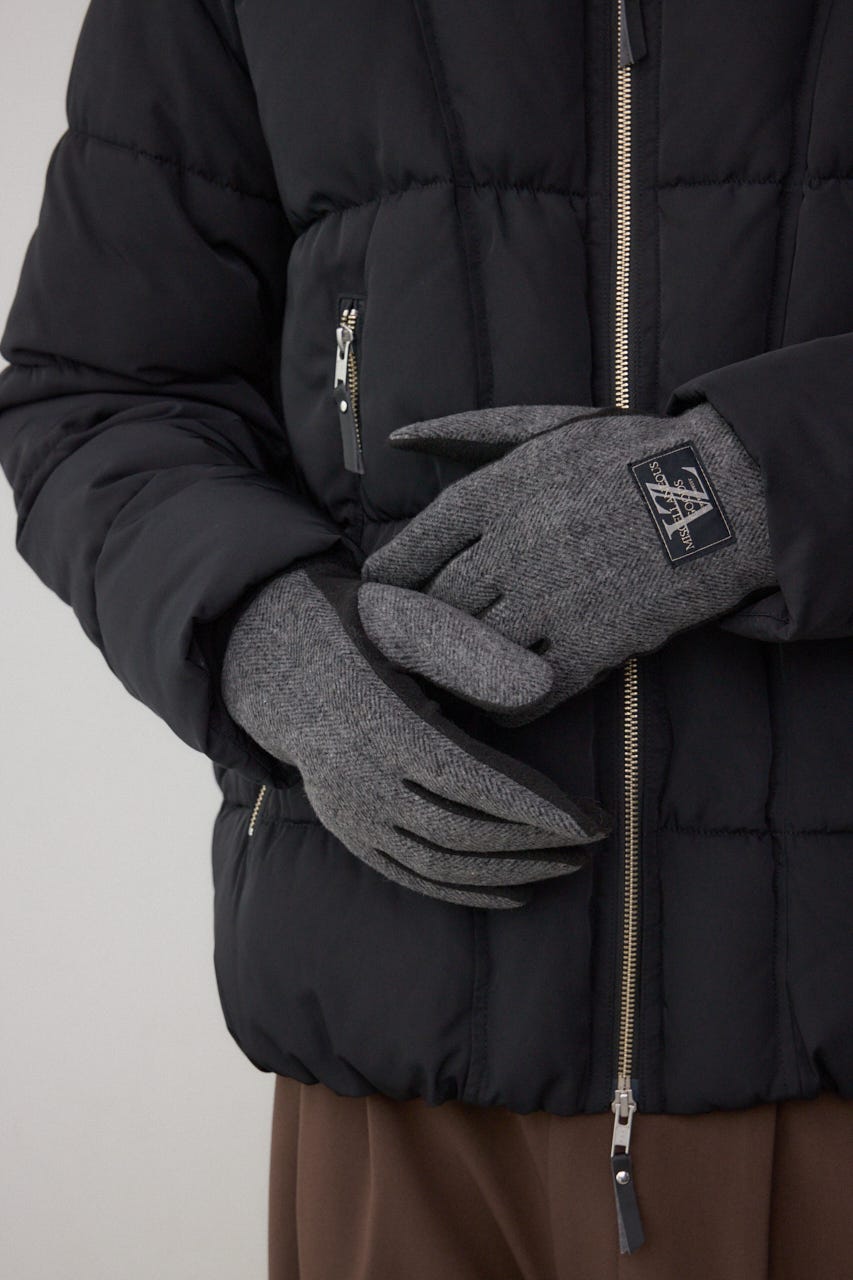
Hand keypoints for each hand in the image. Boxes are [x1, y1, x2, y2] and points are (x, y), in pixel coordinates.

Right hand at [221, 557, 609, 908]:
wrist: (268, 659)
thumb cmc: (353, 628)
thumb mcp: (403, 616)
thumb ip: (468, 650)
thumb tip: (542, 688)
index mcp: (379, 721)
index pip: (472, 780)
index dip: (535, 807)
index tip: (591, 821)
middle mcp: (359, 778)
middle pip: (462, 831)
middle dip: (535, 843)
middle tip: (594, 840)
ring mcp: (348, 811)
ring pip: (439, 863)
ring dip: (508, 873)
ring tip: (565, 866)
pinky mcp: (347, 830)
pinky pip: (409, 876)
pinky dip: (463, 892)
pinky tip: (513, 894)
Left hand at [363, 401, 774, 720]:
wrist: (720, 495)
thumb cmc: (624, 458)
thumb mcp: (545, 428)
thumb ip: (467, 431)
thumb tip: (399, 436)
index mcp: (503, 489)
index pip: (417, 543)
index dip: (390, 575)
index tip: (378, 592)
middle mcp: (519, 545)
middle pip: (440, 602)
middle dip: (416, 625)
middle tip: (399, 643)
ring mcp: (556, 598)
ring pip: (476, 648)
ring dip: (455, 664)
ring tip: (441, 674)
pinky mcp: (594, 643)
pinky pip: (528, 689)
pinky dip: (505, 699)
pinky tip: (497, 698)